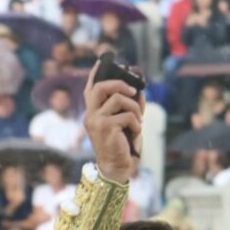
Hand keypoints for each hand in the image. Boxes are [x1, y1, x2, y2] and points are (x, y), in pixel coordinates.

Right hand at [83, 64, 143, 184]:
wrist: (117, 169)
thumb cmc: (121, 147)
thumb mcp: (125, 123)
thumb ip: (128, 107)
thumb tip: (139, 92)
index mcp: (92, 113)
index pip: (91, 88)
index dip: (95, 73)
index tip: (101, 61)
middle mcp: (90, 115)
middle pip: (101, 87)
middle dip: (120, 84)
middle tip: (133, 92)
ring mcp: (96, 121)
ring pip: (119, 99)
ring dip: (135, 109)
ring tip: (138, 121)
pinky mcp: (106, 128)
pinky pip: (127, 116)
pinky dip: (137, 124)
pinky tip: (135, 134)